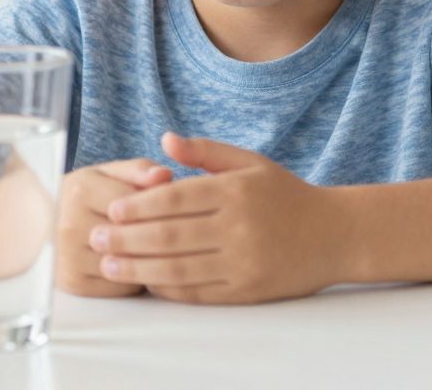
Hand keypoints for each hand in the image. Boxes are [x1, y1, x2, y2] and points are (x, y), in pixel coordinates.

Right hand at [55, 158, 172, 297]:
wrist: (50, 222)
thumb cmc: (90, 196)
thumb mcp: (112, 174)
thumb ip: (140, 170)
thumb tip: (164, 176)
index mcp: (80, 190)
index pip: (136, 204)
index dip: (161, 208)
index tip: (171, 209)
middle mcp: (69, 224)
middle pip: (132, 236)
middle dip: (156, 235)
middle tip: (170, 232)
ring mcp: (68, 256)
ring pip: (128, 264)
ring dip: (146, 259)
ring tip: (150, 248)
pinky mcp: (72, 283)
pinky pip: (120, 287)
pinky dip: (133, 280)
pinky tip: (133, 266)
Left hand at [90, 132, 341, 304]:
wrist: (335, 235)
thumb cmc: (286, 195)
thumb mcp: (251, 162)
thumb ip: (206, 150)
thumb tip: (164, 139)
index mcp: (236, 190)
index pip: (175, 199)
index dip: (138, 206)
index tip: (110, 210)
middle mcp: (239, 227)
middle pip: (169, 235)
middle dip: (126, 239)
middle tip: (96, 240)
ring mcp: (243, 261)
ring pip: (178, 268)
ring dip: (138, 269)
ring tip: (109, 267)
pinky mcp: (247, 290)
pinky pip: (198, 292)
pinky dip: (168, 288)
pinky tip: (146, 282)